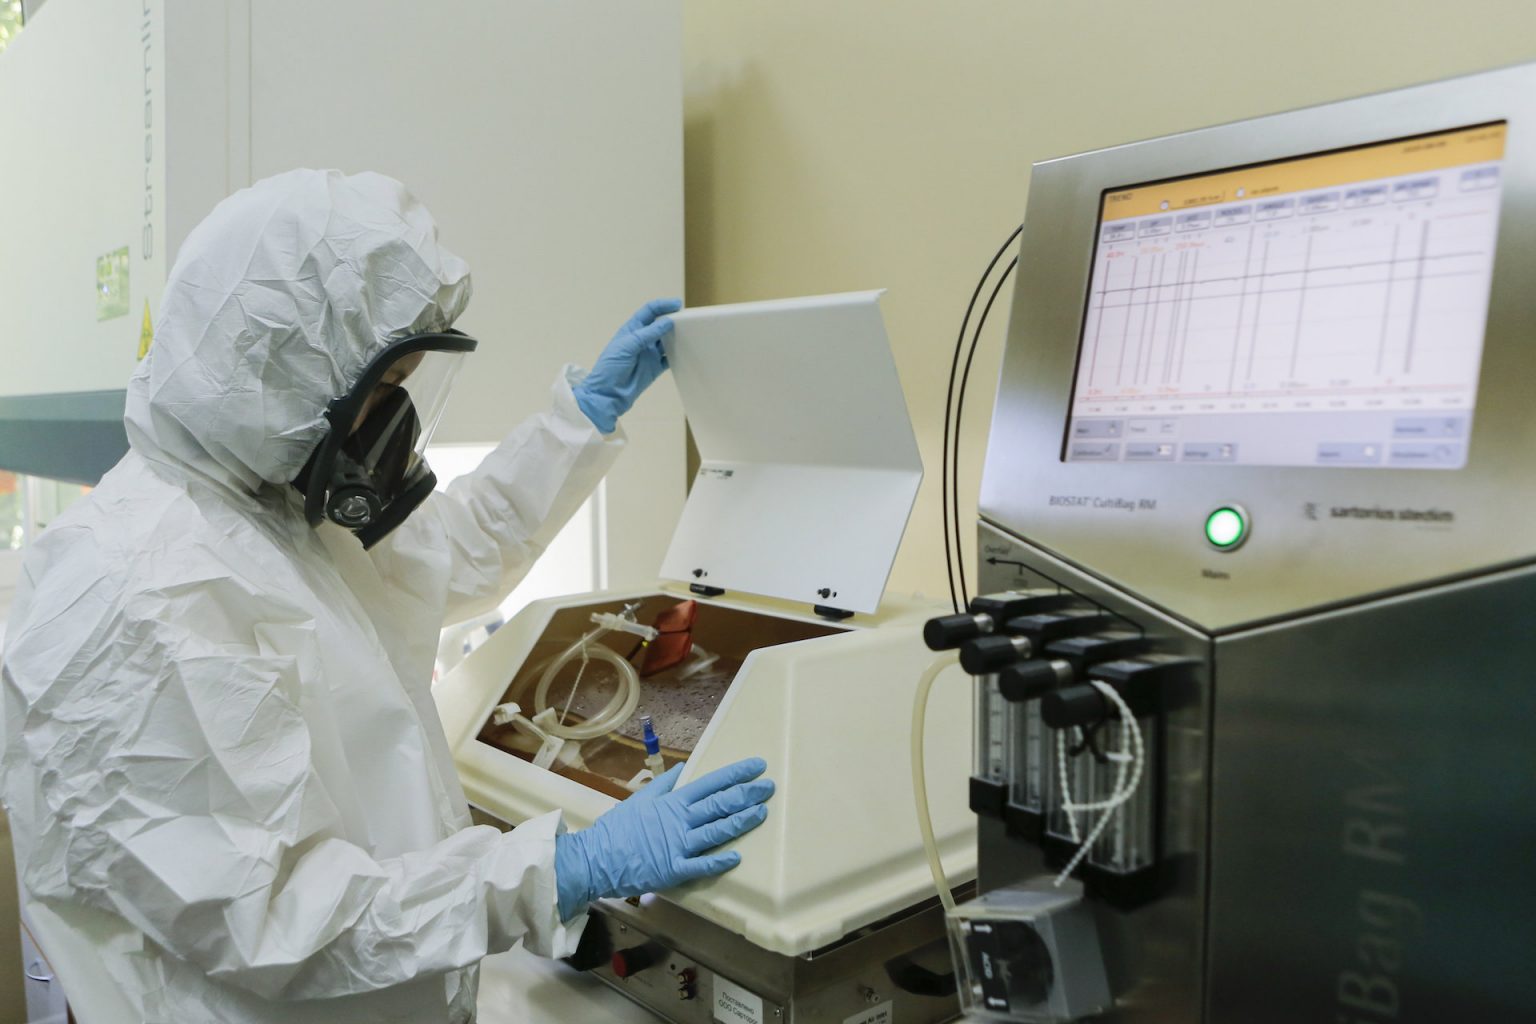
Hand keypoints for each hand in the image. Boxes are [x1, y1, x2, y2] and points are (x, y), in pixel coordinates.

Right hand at [554, 757, 773, 920]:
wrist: (596, 858)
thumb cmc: (618, 828)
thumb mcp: (641, 798)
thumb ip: (665, 784)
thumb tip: (685, 769)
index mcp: (672, 802)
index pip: (711, 783)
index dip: (736, 774)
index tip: (757, 766)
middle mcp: (680, 820)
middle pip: (719, 804)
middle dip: (746, 794)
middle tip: (769, 787)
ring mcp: (679, 845)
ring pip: (716, 831)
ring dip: (741, 821)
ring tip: (761, 812)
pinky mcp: (674, 869)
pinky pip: (701, 865)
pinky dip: (719, 860)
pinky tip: (737, 856)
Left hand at [573, 298, 682, 432]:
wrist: (607, 395)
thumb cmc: (611, 367)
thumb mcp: (627, 346)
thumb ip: (648, 334)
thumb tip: (668, 322)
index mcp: (632, 329)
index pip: (649, 312)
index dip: (663, 306)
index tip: (678, 305)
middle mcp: (642, 339)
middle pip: (660, 324)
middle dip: (673, 320)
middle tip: (689, 320)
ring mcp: (649, 354)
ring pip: (667, 341)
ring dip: (677, 337)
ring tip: (692, 334)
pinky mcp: (655, 368)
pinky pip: (669, 358)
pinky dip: (678, 355)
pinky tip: (687, 352)